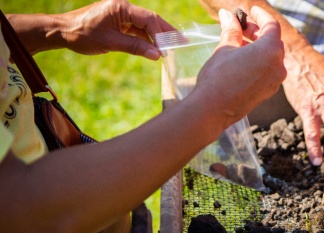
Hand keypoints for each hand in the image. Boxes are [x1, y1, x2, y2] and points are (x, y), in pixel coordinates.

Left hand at [56, 0, 174, 59]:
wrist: (61, 32)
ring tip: (171, 48)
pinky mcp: (119, 22)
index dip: (161, 35)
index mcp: (121, 7)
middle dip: (165, 33)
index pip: (148, 19)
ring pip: (145, 25)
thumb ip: (135, 47)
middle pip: (150, 19)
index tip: (169, 49)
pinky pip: (137, 29)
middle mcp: (123, 7)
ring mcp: (121, 14)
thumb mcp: (110, 43)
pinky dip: (146, 39)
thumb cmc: (81, 35)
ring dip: (157, 37)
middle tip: (182, 43)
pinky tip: (155, 48)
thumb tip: (157, 55)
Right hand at [194, 6, 284, 128]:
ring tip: (239, 42)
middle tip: (240, 26)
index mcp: (271, 50)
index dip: (261, 15)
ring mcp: (275, 81)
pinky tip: (242, 60)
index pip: (271, 26)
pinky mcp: (268, 92)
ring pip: (271, 57)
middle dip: (257, 31)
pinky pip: (268, 70)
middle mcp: (278, 65)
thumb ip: (231, 30)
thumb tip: (228, 15)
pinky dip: (259, 61)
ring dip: (258, 47)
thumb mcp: (225, 47)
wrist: (213, 109)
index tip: (252, 10)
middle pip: (272, 41)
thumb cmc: (219, 76)